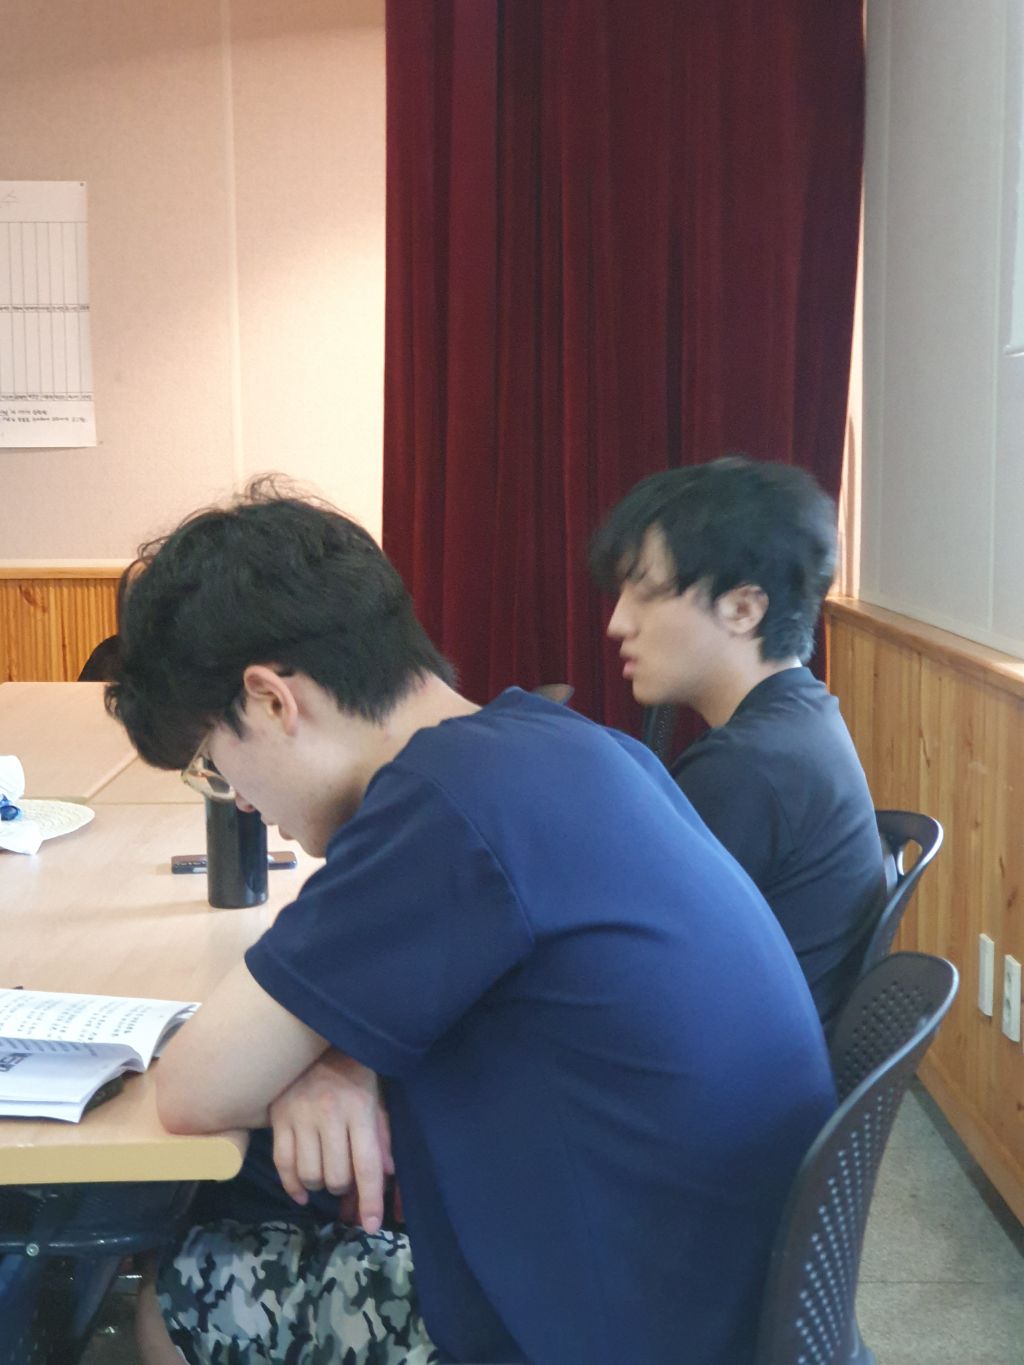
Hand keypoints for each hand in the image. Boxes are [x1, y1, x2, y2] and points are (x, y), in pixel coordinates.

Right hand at [268, 1050, 393, 1232]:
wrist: (312, 1036)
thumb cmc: (352, 1069)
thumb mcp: (375, 1095)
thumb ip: (382, 1133)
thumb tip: (389, 1173)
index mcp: (359, 1107)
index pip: (367, 1165)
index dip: (371, 1200)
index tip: (373, 1226)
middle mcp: (329, 1113)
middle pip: (336, 1176)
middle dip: (344, 1187)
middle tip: (346, 1178)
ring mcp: (300, 1116)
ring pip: (310, 1175)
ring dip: (320, 1185)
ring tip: (327, 1176)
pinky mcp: (278, 1118)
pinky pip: (283, 1164)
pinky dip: (293, 1185)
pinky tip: (303, 1191)